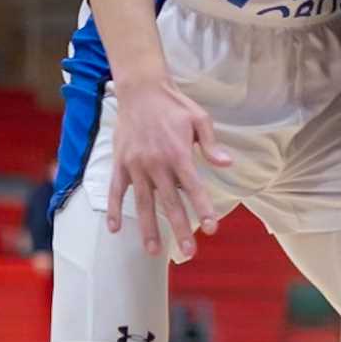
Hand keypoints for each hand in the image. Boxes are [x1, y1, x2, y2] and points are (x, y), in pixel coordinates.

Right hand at [107, 78, 233, 259]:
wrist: (140, 89)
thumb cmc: (174, 105)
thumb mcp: (199, 119)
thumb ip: (211, 145)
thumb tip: (227, 164)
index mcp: (178, 154)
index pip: (193, 188)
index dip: (203, 209)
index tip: (212, 229)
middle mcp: (156, 163)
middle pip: (170, 203)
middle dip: (181, 229)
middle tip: (189, 252)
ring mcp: (135, 165)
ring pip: (143, 203)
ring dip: (148, 228)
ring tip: (153, 251)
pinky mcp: (120, 163)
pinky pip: (116, 190)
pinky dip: (113, 209)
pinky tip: (114, 230)